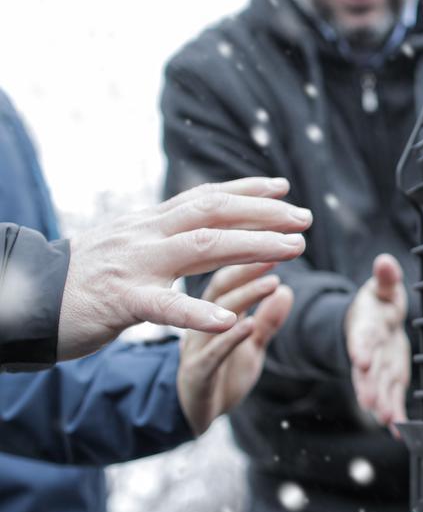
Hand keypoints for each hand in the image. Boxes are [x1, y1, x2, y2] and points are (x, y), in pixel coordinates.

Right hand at [57, 177, 310, 360]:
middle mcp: (146, 235)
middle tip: (306, 221)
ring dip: (254, 247)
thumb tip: (191, 221)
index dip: (247, 191)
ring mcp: (134, 264)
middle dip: (265, 215)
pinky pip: (165, 307)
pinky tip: (231, 321)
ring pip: (203, 248)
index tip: (284, 189)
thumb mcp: (125, 245)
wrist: (22, 297)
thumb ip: (159, 235)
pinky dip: (199, 314)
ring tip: (294, 252)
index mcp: (149, 224)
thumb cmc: (80, 278)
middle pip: (214, 214)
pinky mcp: (120, 301)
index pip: (205, 198)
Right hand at [176, 262, 293, 435]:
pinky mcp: (196, 373)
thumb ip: (268, 321)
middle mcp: (200, 324)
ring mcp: (196, 348)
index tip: (276, 241)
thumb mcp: (252, 346)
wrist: (194, 416)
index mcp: (211, 313)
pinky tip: (247, 325)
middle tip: (276, 251)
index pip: (227, 278)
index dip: (249, 259)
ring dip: (244, 297)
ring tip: (270, 282)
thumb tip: (287, 289)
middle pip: (220, 288)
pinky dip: (230, 338)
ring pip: (216, 316)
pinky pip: (211, 353)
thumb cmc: (223, 375)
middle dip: (247, 268)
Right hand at [345, 253, 408, 434]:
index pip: (361, 339)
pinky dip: (396, 415)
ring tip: (387, 420)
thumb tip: (385, 262)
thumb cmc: (378, 303)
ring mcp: (379, 370)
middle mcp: (369, 353)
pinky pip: (392, 400)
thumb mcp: (382, 288)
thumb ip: (386, 279)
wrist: (373, 323)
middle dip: (369, 386)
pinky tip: (401, 432)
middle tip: (371, 402)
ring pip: (378, 389)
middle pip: (367, 371)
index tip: (362, 360)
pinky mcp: (390, 380)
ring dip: (382, 405)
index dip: (361, 349)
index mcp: (365, 328)